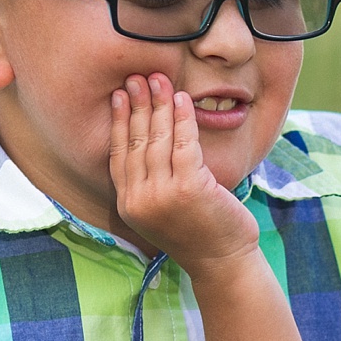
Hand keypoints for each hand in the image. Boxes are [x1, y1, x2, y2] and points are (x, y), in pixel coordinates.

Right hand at [110, 73, 258, 270]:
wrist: (223, 263)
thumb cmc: (199, 233)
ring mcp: (163, 195)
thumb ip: (150, 183)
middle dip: (137, 105)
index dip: (119, 122)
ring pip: (157, 140)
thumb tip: (148, 139)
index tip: (119, 96)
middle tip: (137, 77)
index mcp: (128, 205)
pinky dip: (183, 119)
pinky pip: (184, 144)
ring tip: (160, 81)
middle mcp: (140, 200)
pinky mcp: (189, 189)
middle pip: (136, 142)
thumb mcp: (162, 210)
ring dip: (159, 106)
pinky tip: (183, 100)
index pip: (118, 155)